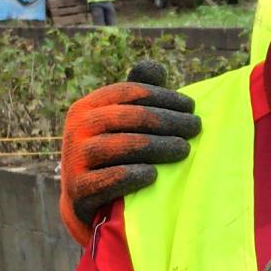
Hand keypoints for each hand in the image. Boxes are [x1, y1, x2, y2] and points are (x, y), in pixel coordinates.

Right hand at [58, 60, 201, 245]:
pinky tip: (154, 174)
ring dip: (156, 146)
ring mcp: (74, 159)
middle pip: (129, 117)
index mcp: (86, 107)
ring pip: (120, 146)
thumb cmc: (110, 156)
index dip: (163, 96)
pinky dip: (132, 175)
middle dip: (167, 121)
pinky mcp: (78, 190)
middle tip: (196, 127)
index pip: (129, 92)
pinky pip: (109, 179)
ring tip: (184, 149)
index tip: (191, 106)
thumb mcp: (117, 124)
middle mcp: (76, 129)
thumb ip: (136, 97)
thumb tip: (156, 68)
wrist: (84, 203)